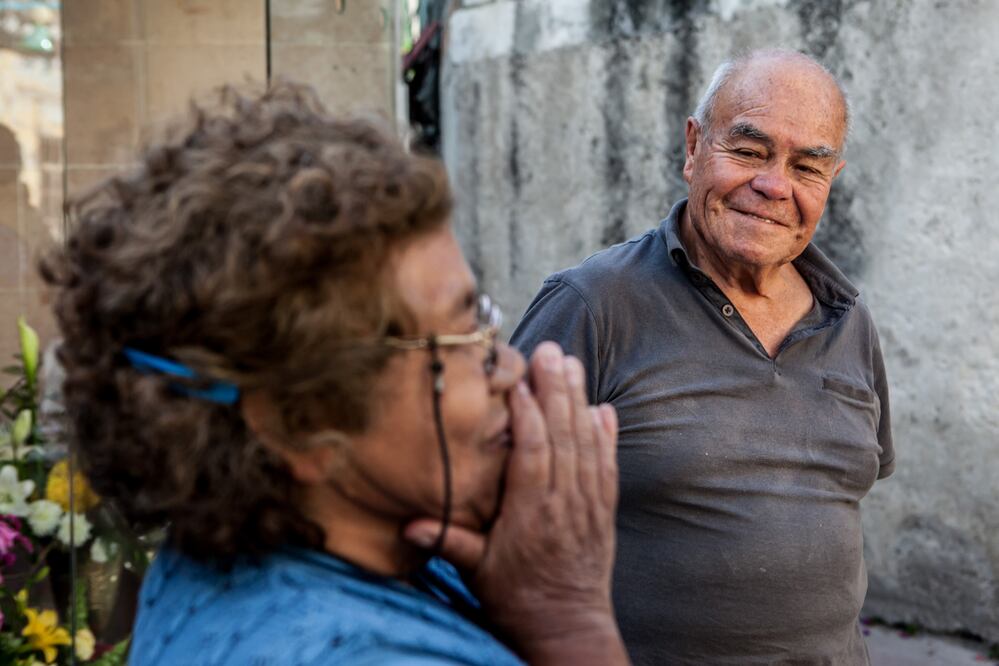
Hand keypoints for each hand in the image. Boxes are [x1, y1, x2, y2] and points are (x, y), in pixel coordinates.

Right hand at [404, 342, 626, 664]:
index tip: (518, 382)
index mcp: (531, 514)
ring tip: (572, 364)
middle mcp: (564, 503)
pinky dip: (607, 435)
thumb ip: (450, 543)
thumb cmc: (517, 600)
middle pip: (563, 437)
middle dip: (556, 391)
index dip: (527, 416)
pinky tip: (603, 408)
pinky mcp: (603, 511)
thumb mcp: (478, 574)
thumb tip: (410, 524)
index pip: (532, 454)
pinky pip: (607, 465)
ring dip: (579, 401)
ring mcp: (588, 505)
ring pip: (586, 443)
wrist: (567, 629)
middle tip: (550, 351)